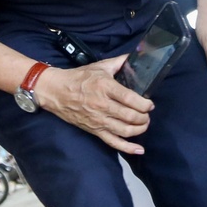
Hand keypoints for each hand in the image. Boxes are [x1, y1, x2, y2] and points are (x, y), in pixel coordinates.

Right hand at [34, 56, 152, 153]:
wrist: (56, 91)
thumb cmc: (79, 78)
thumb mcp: (100, 66)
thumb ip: (119, 62)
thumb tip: (135, 56)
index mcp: (105, 87)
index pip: (130, 99)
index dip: (144, 104)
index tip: (150, 104)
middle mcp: (103, 105)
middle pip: (130, 116)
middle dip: (144, 117)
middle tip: (147, 114)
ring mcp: (98, 120)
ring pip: (125, 130)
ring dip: (139, 129)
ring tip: (143, 124)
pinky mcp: (94, 130)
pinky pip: (113, 142)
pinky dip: (127, 148)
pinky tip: (139, 150)